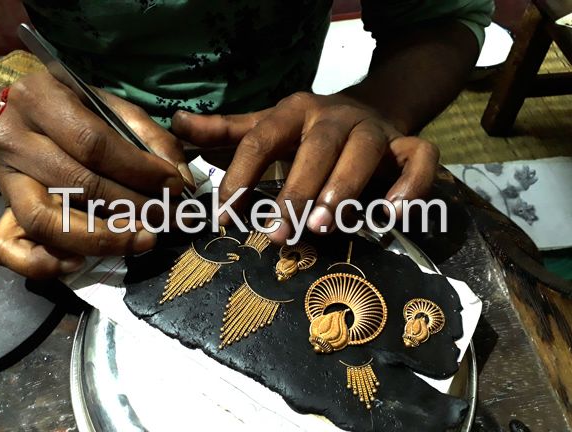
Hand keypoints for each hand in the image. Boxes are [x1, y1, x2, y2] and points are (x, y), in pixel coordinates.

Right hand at [0, 71, 193, 278]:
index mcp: (40, 98)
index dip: (139, 171)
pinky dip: (43, 263)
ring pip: (46, 220)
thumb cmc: (75, 113)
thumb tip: (181, 181)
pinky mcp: (2, 209)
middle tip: (167, 218)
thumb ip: (150, 138)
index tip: (174, 187)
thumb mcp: (113, 108)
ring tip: (142, 240)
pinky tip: (78, 263)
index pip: (94, 143)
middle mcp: (12, 137)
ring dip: (101, 239)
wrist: (19, 120)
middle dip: (132, 207)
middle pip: (76, 183)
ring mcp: (3, 177)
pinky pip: (8, 248)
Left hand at [172, 91, 438, 242]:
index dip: (239, 176)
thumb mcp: (266, 127)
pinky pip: (420, 159)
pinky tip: (391, 217)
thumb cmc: (306, 132)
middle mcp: (334, 116)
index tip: (223, 216)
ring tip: (326, 226)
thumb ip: (225, 132)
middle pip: (315, 147)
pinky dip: (411, 186)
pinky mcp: (409, 145)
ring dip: (345, 189)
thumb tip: (177, 125)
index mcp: (293, 111)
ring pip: (364, 152)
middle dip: (295, 191)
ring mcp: (374, 130)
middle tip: (278, 233)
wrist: (368, 110)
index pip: (260, 138)